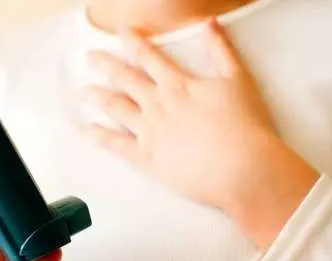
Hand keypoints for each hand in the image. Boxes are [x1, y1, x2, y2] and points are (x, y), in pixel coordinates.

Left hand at [83, 18, 318, 248]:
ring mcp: (149, 132)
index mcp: (177, 85)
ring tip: (86, 92)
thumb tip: (209, 22)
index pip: (149, 57)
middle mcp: (158, 104)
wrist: (243, 168)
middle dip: (105, 64)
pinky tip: (88, 130)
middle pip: (125, 78)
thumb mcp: (238, 79)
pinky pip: (117, 145)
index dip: (133, 41)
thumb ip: (221, 50)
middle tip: (90, 56)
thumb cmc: (246, 125)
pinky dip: (100, 137)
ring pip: (116, 108)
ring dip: (99, 97)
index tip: (120, 31)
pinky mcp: (147, 159)